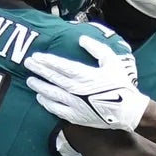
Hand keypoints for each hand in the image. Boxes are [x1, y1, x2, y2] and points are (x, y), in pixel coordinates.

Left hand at [24, 35, 148, 130]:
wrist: (127, 111)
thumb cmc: (120, 84)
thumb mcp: (112, 61)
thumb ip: (96, 49)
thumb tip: (81, 39)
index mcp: (84, 75)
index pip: (60, 66)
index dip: (47, 61)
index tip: (36, 56)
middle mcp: (76, 89)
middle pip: (53, 78)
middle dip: (39, 70)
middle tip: (27, 63)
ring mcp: (74, 104)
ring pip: (51, 93)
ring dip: (39, 86)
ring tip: (30, 80)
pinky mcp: (75, 116)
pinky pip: (56, 109)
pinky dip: (46, 103)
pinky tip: (40, 97)